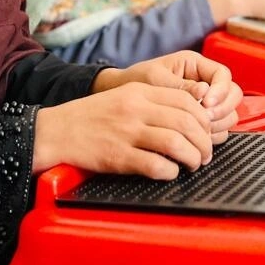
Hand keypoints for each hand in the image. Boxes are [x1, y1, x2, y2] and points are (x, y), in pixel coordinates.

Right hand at [33, 82, 216, 179]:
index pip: (186, 99)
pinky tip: (170, 173)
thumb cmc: (92, 116)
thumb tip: (190, 117)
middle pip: (186, 122)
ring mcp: (127, 133)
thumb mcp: (123, 97)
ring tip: (194, 165)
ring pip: (176, 144)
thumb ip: (153, 102)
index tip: (207, 130)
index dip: (204, 117)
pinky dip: (171, 172)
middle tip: (205, 154)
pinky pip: (156, 166)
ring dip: (193, 158)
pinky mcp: (119, 157)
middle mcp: (135, 109)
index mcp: (139, 91)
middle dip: (204, 141)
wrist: (57, 130)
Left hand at [92, 51, 240, 133]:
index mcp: (195, 65)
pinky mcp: (200, 120)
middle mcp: (204, 82)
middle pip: (232, 96)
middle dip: (222, 110)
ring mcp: (205, 102)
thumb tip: (204, 92)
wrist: (120, 97)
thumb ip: (180, 86)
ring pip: (228, 114)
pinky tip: (195, 140)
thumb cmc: (135, 82)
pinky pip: (218, 129)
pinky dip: (212, 135)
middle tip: (204, 121)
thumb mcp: (155, 79)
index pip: (223, 75)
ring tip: (198, 132)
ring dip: (218, 125)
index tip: (207, 104)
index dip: (220, 90)